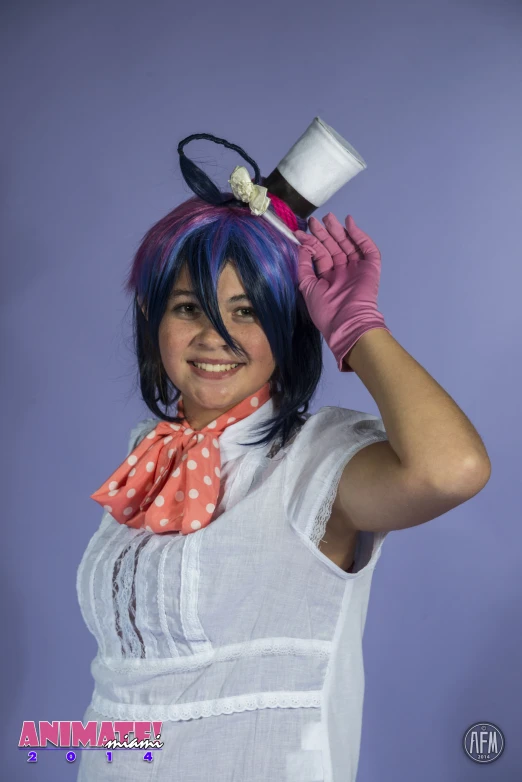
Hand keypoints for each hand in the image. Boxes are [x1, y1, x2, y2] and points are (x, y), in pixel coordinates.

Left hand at [295, 213, 390, 371]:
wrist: (347, 321)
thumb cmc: (325, 309)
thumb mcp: (307, 287)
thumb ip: (304, 266)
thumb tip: (302, 248)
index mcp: (329, 278)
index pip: (320, 255)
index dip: (311, 243)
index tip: (300, 232)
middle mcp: (343, 272)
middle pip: (333, 247)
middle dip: (324, 233)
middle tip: (315, 220)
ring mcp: (357, 269)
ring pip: (348, 245)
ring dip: (338, 231)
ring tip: (328, 218)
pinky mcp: (370, 267)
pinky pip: (366, 248)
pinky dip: (359, 235)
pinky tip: (349, 224)